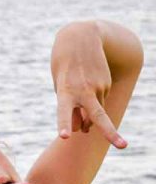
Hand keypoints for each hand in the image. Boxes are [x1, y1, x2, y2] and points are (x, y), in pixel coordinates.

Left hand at [52, 23, 124, 148]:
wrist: (80, 38)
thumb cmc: (64, 68)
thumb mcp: (60, 86)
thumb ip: (70, 109)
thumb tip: (85, 129)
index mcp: (65, 92)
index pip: (64, 112)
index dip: (64, 124)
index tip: (65, 136)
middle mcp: (84, 91)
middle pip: (97, 116)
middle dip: (110, 133)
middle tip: (123, 146)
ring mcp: (98, 87)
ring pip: (95, 112)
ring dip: (89, 116)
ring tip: (79, 94)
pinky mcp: (107, 83)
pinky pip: (99, 100)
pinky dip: (93, 100)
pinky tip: (88, 83)